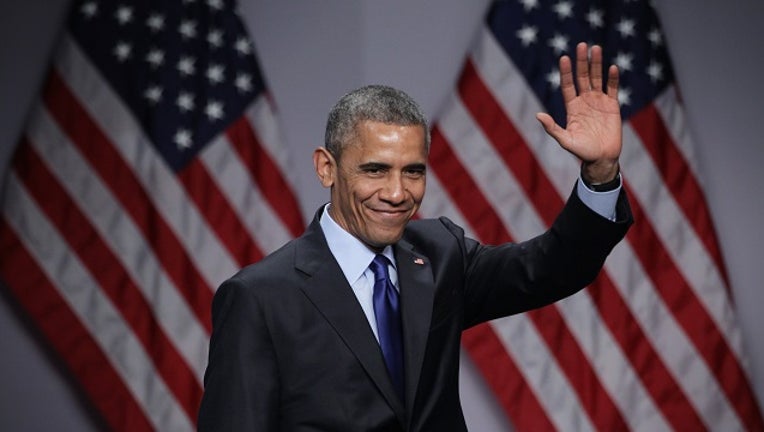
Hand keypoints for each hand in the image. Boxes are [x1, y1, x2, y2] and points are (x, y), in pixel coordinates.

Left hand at [536, 42, 620, 183]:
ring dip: (596, 64)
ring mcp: (599, 102)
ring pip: (597, 78)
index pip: (568, 85)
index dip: (566, 72)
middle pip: (582, 77)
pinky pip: (613, 89)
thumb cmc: (581, 151)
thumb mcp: (565, 140)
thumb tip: (538, 115)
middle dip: (581, 62)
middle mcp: (585, 101)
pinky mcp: (612, 106)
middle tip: (581, 45)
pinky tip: (612, 68)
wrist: (601, 158)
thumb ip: (552, 128)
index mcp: (572, 107)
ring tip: (596, 48)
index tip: (564, 58)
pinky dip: (612, 79)